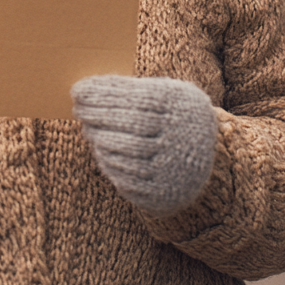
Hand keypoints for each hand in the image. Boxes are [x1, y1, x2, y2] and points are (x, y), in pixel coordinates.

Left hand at [71, 74, 217, 216]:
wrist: (207, 159)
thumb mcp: (165, 94)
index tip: (78, 90)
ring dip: (100, 138)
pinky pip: (127, 178)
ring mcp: (173, 170)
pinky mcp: (163, 195)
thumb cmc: (173, 116)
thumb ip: (131, 90)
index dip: (103, 93)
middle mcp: (182, 140)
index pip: (137, 97)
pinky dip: (109, 162)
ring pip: (127, 152)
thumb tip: (85, 89)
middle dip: (98, 114)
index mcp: (184, 108)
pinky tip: (99, 149)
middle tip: (78, 108)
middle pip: (131, 125)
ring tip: (87, 126)